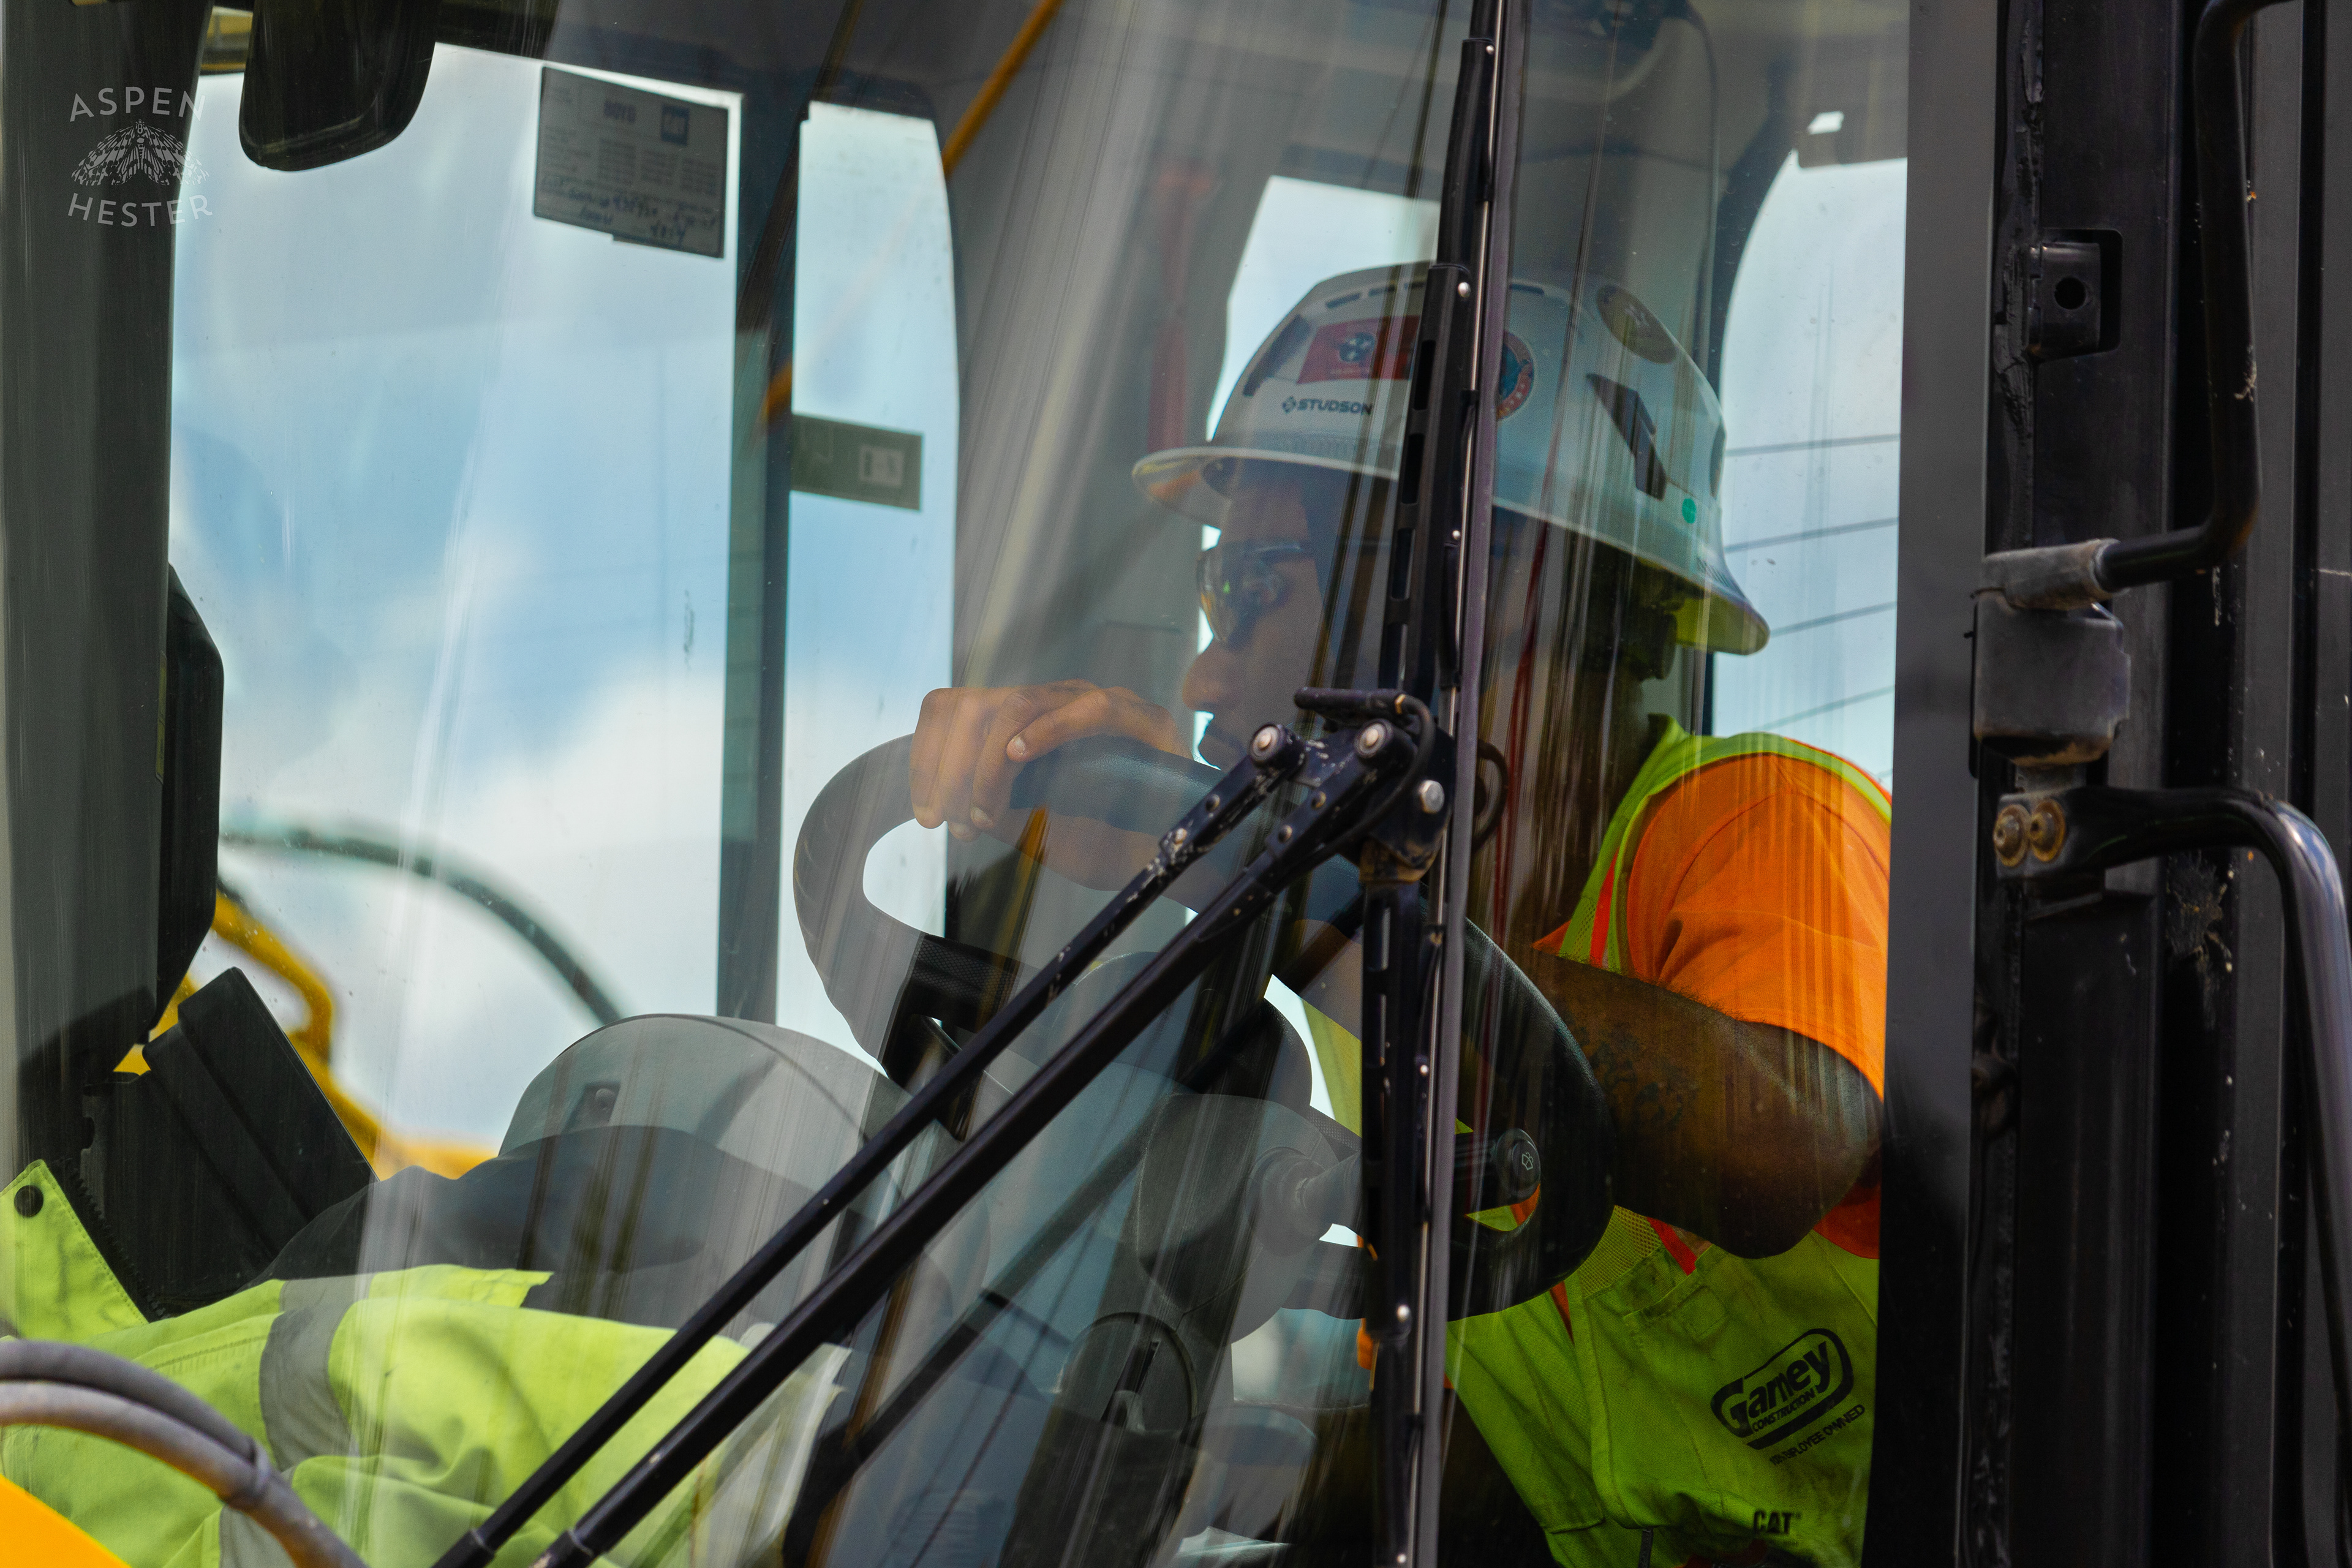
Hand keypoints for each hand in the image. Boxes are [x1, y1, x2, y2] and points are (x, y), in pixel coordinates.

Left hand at [909, 680, 1186, 886]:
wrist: (1156, 866)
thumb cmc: (1095, 843)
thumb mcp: (1021, 824)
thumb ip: (982, 802)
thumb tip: (936, 799)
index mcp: (1022, 721)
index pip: (956, 707)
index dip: (927, 754)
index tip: (926, 813)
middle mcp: (1054, 703)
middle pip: (975, 704)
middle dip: (948, 767)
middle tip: (948, 822)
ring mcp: (1095, 704)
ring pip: (1017, 704)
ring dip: (986, 764)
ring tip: (983, 814)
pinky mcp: (1141, 718)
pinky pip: (1092, 708)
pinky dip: (1050, 729)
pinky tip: (1020, 755)